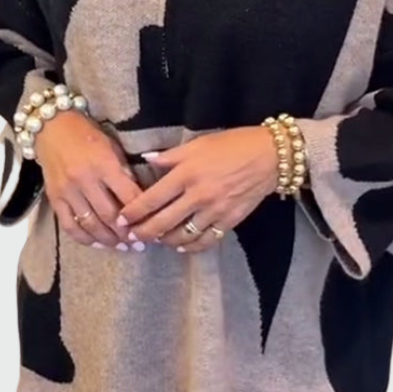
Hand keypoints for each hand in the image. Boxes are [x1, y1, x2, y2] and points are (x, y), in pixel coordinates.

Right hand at [35, 112, 144, 246]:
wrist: (51, 128)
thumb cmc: (86, 135)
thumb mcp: (112, 146)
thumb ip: (124, 172)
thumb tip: (138, 199)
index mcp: (103, 164)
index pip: (127, 195)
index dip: (141, 214)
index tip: (150, 226)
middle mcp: (85, 179)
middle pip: (109, 215)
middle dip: (126, 234)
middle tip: (139, 244)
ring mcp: (68, 191)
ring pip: (90, 224)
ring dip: (108, 240)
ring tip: (121, 246)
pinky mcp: (55, 198)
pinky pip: (69, 225)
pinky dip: (84, 238)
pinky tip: (97, 244)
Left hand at [116, 127, 279, 252]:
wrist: (270, 156)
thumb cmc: (233, 145)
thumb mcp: (198, 144)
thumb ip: (171, 156)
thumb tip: (146, 160)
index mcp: (186, 174)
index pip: (151, 198)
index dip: (133, 212)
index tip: (122, 219)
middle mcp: (198, 195)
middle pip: (162, 222)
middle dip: (143, 233)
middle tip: (132, 237)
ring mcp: (214, 211)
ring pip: (182, 235)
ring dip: (165, 240)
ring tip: (156, 239)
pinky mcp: (229, 221)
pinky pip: (205, 241)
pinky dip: (190, 247)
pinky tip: (182, 246)